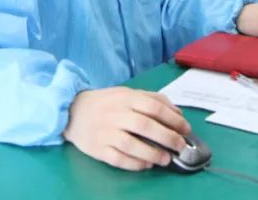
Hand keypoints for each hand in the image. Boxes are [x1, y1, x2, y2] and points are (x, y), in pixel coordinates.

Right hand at [63, 87, 190, 170]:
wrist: (72, 111)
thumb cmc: (106, 103)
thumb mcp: (127, 93)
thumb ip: (152, 99)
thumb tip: (177, 112)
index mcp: (126, 98)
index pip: (154, 107)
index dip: (173, 119)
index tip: (186, 129)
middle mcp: (116, 114)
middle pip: (145, 126)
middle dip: (167, 137)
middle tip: (180, 145)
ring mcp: (105, 132)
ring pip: (132, 144)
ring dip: (152, 153)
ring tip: (166, 159)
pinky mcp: (97, 149)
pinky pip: (118, 158)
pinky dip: (134, 163)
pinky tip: (146, 164)